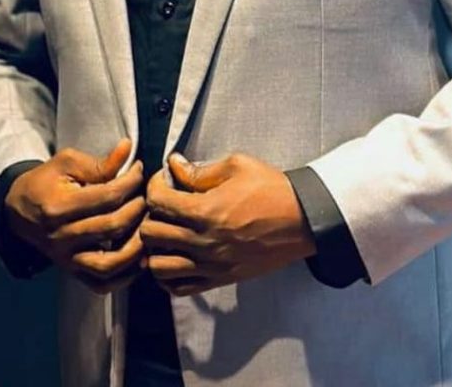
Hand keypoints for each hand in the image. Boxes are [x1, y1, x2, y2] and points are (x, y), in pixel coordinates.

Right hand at [5, 138, 145, 293]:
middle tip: (145, 196)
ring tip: (146, 225)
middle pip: (112, 227)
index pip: (107, 196)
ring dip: (136, 246)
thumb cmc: (45, 182)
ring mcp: (67, 258)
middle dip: (138, 208)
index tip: (138, 170)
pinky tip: (138, 257)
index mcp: (59, 206)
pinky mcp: (72, 271)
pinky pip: (101, 284)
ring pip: (109, 263)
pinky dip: (124, 276)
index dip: (130, 181)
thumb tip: (128, 149)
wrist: (19, 210)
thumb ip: (100, 162)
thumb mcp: (67, 163)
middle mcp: (62, 237)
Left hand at [140, 152, 315, 296]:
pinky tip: (174, 257)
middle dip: (149, 215)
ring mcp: (210, 264)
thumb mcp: (237, 165)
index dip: (154, 186)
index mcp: (205, 210)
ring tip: (166, 232)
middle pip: (150, 234)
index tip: (165, 180)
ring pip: (158, 266)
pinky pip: (178, 288)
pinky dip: (167, 275)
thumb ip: (200, 169)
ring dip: (155, 248)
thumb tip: (173, 165)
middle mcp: (203, 241)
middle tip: (163, 205)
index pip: (157, 201)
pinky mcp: (218, 279)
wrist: (301, 220)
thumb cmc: (270, 188)